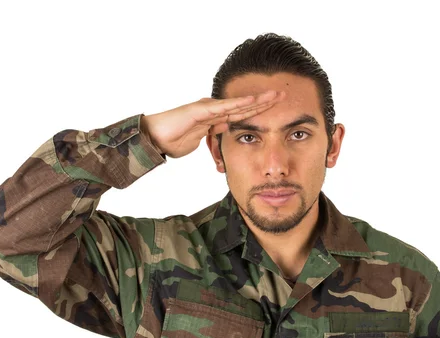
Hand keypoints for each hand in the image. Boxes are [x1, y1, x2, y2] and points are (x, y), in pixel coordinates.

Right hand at [141, 90, 285, 158]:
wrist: (155, 138)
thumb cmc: (174, 140)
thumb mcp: (202, 140)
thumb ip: (214, 133)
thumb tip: (227, 128)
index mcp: (215, 118)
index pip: (242, 114)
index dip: (260, 111)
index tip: (277, 110)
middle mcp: (214, 110)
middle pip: (245, 106)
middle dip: (265, 102)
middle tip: (284, 96)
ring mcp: (208, 108)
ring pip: (238, 104)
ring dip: (258, 100)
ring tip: (275, 96)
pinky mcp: (201, 110)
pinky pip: (224, 107)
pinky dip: (239, 104)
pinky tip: (254, 101)